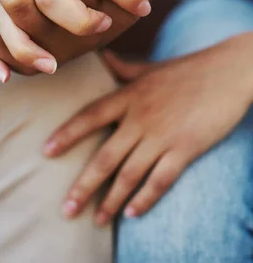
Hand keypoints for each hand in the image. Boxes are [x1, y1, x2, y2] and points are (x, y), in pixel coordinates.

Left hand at [44, 34, 252, 223]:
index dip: (67, 134)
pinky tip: (133, 214)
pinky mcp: (186, 148)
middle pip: (105, 156)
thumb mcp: (150, 68)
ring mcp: (163, 134)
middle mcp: (140, 117)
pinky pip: (161, 180)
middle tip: (67, 208)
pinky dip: (146, 199)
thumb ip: (122, 68)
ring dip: (111, 200)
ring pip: (130, 174)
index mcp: (129, 95)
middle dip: (84, 185)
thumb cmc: (187, 70)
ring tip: (96, 219)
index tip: (46, 151)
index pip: (90, 115)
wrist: (228, 72)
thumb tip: (101, 56)